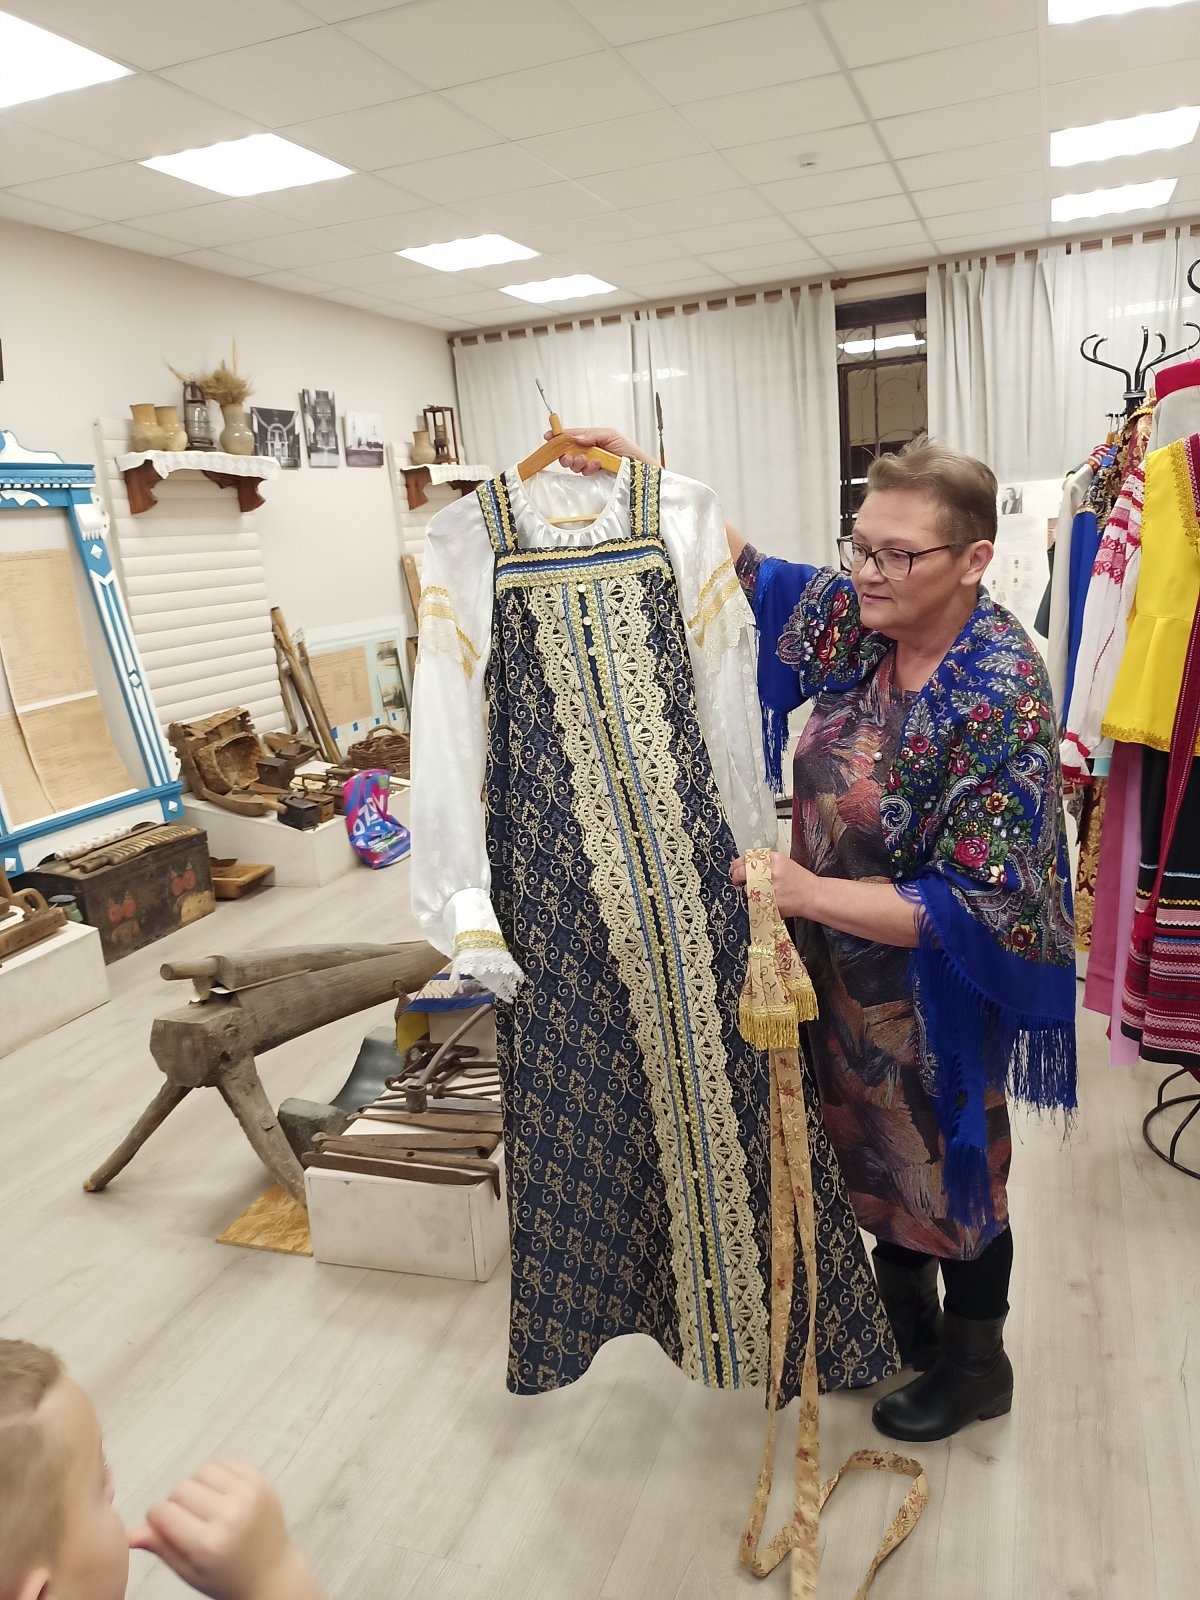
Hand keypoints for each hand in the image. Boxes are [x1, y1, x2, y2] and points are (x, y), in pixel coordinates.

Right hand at [129, 1461, 323, 1599]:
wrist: (271, 1574)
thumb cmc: (227, 1578)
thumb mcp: (188, 1571)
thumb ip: (160, 1547)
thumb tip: (129, 1532)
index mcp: (209, 1544)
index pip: (162, 1513)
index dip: (157, 1519)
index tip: (165, 1528)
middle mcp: (230, 1516)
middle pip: (180, 1489)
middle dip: (177, 1504)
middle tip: (189, 1522)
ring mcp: (249, 1495)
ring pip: (201, 1471)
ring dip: (197, 1486)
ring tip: (205, 1507)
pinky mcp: (261, 1480)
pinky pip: (226, 1462)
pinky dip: (217, 1474)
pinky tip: (221, 1495)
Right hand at [545, 425, 652, 474]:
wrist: (640, 469)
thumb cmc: (629, 450)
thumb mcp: (611, 435)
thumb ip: (592, 434)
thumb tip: (576, 437)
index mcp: (591, 439)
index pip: (572, 436)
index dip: (559, 437)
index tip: (549, 437)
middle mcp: (589, 451)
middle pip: (568, 452)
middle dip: (565, 454)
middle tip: (569, 456)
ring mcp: (591, 464)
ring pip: (574, 464)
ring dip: (577, 462)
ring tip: (588, 460)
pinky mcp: (594, 476)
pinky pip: (583, 473)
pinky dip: (588, 468)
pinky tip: (597, 465)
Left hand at [731, 851, 819, 918]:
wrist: (812, 895)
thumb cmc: (800, 881)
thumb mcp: (783, 863)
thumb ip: (766, 862)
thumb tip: (746, 865)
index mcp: (773, 859)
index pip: (746, 858)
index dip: (737, 864)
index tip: (735, 868)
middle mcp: (770, 871)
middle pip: (742, 872)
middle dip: (736, 876)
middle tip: (736, 880)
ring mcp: (769, 887)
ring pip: (747, 888)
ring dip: (748, 890)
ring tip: (760, 890)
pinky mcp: (769, 901)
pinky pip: (754, 901)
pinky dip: (756, 901)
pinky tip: (766, 899)